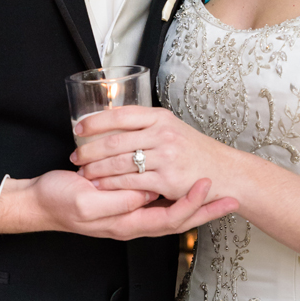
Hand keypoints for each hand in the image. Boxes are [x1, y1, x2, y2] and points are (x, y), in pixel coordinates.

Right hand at [0, 169, 238, 239]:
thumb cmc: (58, 201)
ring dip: (195, 204)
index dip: (191, 204)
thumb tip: (147, 195)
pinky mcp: (123, 201)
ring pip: (170, 211)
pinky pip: (156, 202)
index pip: (170, 218)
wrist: (38, 201)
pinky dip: (174, 196)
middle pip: (179, 220)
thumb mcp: (86, 203)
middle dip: (206, 211)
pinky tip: (182, 186)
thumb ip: (118, 201)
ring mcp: (128, 213)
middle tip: (232, 199)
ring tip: (216, 193)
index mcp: (126, 223)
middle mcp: (132, 221)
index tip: (207, 185)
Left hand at [72, 104, 225, 202]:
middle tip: (75, 155)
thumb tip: (110, 121)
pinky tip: (100, 185)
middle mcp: (163, 134)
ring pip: (119, 162)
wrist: (225, 172)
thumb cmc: (194, 151)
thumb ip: (145, 125)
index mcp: (160, 118)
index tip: (78, 127)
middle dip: (89, 150)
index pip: (120, 115)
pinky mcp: (167, 180)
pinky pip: (131, 182)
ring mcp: (166, 157)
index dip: (95, 121)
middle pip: (114, 141)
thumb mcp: (171, 128)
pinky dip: (111, 184)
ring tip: (83, 171)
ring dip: (96, 169)